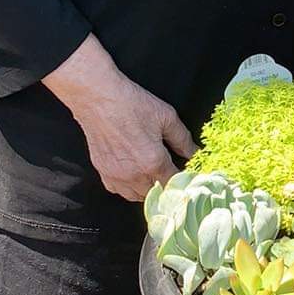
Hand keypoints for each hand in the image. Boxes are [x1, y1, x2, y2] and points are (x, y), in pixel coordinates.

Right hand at [43, 34, 196, 200]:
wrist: (99, 98)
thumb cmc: (131, 104)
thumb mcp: (166, 117)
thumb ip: (183, 140)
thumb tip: (194, 153)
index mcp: (153, 161)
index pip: (175, 183)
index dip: (183, 179)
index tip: (185, 174)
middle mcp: (135, 174)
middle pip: (158, 193)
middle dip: (166, 184)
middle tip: (169, 171)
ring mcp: (117, 176)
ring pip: (139, 196)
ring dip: (148, 189)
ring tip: (152, 173)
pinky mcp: (103, 173)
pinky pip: (120, 191)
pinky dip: (129, 187)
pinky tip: (134, 172)